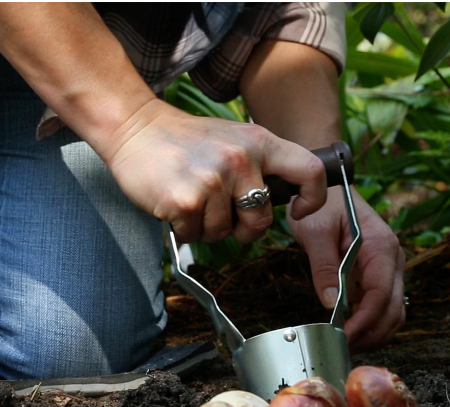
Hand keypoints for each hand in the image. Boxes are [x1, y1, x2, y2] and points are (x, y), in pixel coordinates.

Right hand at [101, 99, 326, 242]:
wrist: (135, 128)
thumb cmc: (187, 141)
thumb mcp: (233, 138)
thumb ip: (260, 164)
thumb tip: (284, 201)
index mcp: (259, 142)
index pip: (309, 171)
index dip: (313, 198)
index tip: (298, 210)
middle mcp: (240, 160)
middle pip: (261, 221)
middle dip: (244, 230)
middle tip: (224, 216)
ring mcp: (212, 181)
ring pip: (223, 233)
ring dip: (207, 227)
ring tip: (192, 200)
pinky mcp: (185, 201)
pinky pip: (195, 235)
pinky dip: (185, 228)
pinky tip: (175, 204)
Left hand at [289, 186, 405, 350]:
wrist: (327, 188)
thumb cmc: (322, 204)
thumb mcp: (316, 231)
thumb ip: (324, 267)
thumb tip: (331, 304)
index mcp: (380, 246)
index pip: (380, 293)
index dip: (365, 320)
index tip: (345, 336)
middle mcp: (392, 258)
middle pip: (393, 308)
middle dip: (372, 332)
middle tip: (344, 347)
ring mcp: (388, 266)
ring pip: (393, 310)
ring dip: (375, 331)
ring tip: (348, 343)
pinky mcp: (377, 271)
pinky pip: (382, 303)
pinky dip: (372, 321)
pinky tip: (352, 329)